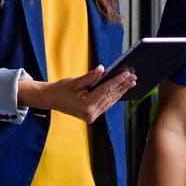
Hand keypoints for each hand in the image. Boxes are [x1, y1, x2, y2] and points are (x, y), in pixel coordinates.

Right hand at [20, 66, 135, 123]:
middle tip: (133, 76)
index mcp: (86, 105)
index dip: (117, 81)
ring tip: (131, 82)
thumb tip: (103, 69)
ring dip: (121, 91)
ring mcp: (92, 116)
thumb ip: (90, 77)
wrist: (51, 100)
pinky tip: (121, 90)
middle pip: (110, 97)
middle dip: (122, 86)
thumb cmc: (61, 89)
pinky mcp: (92, 115)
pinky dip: (114, 96)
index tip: (127, 73)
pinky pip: (107, 104)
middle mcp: (91, 113)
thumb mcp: (75, 81)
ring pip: (110, 102)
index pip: (106, 90)